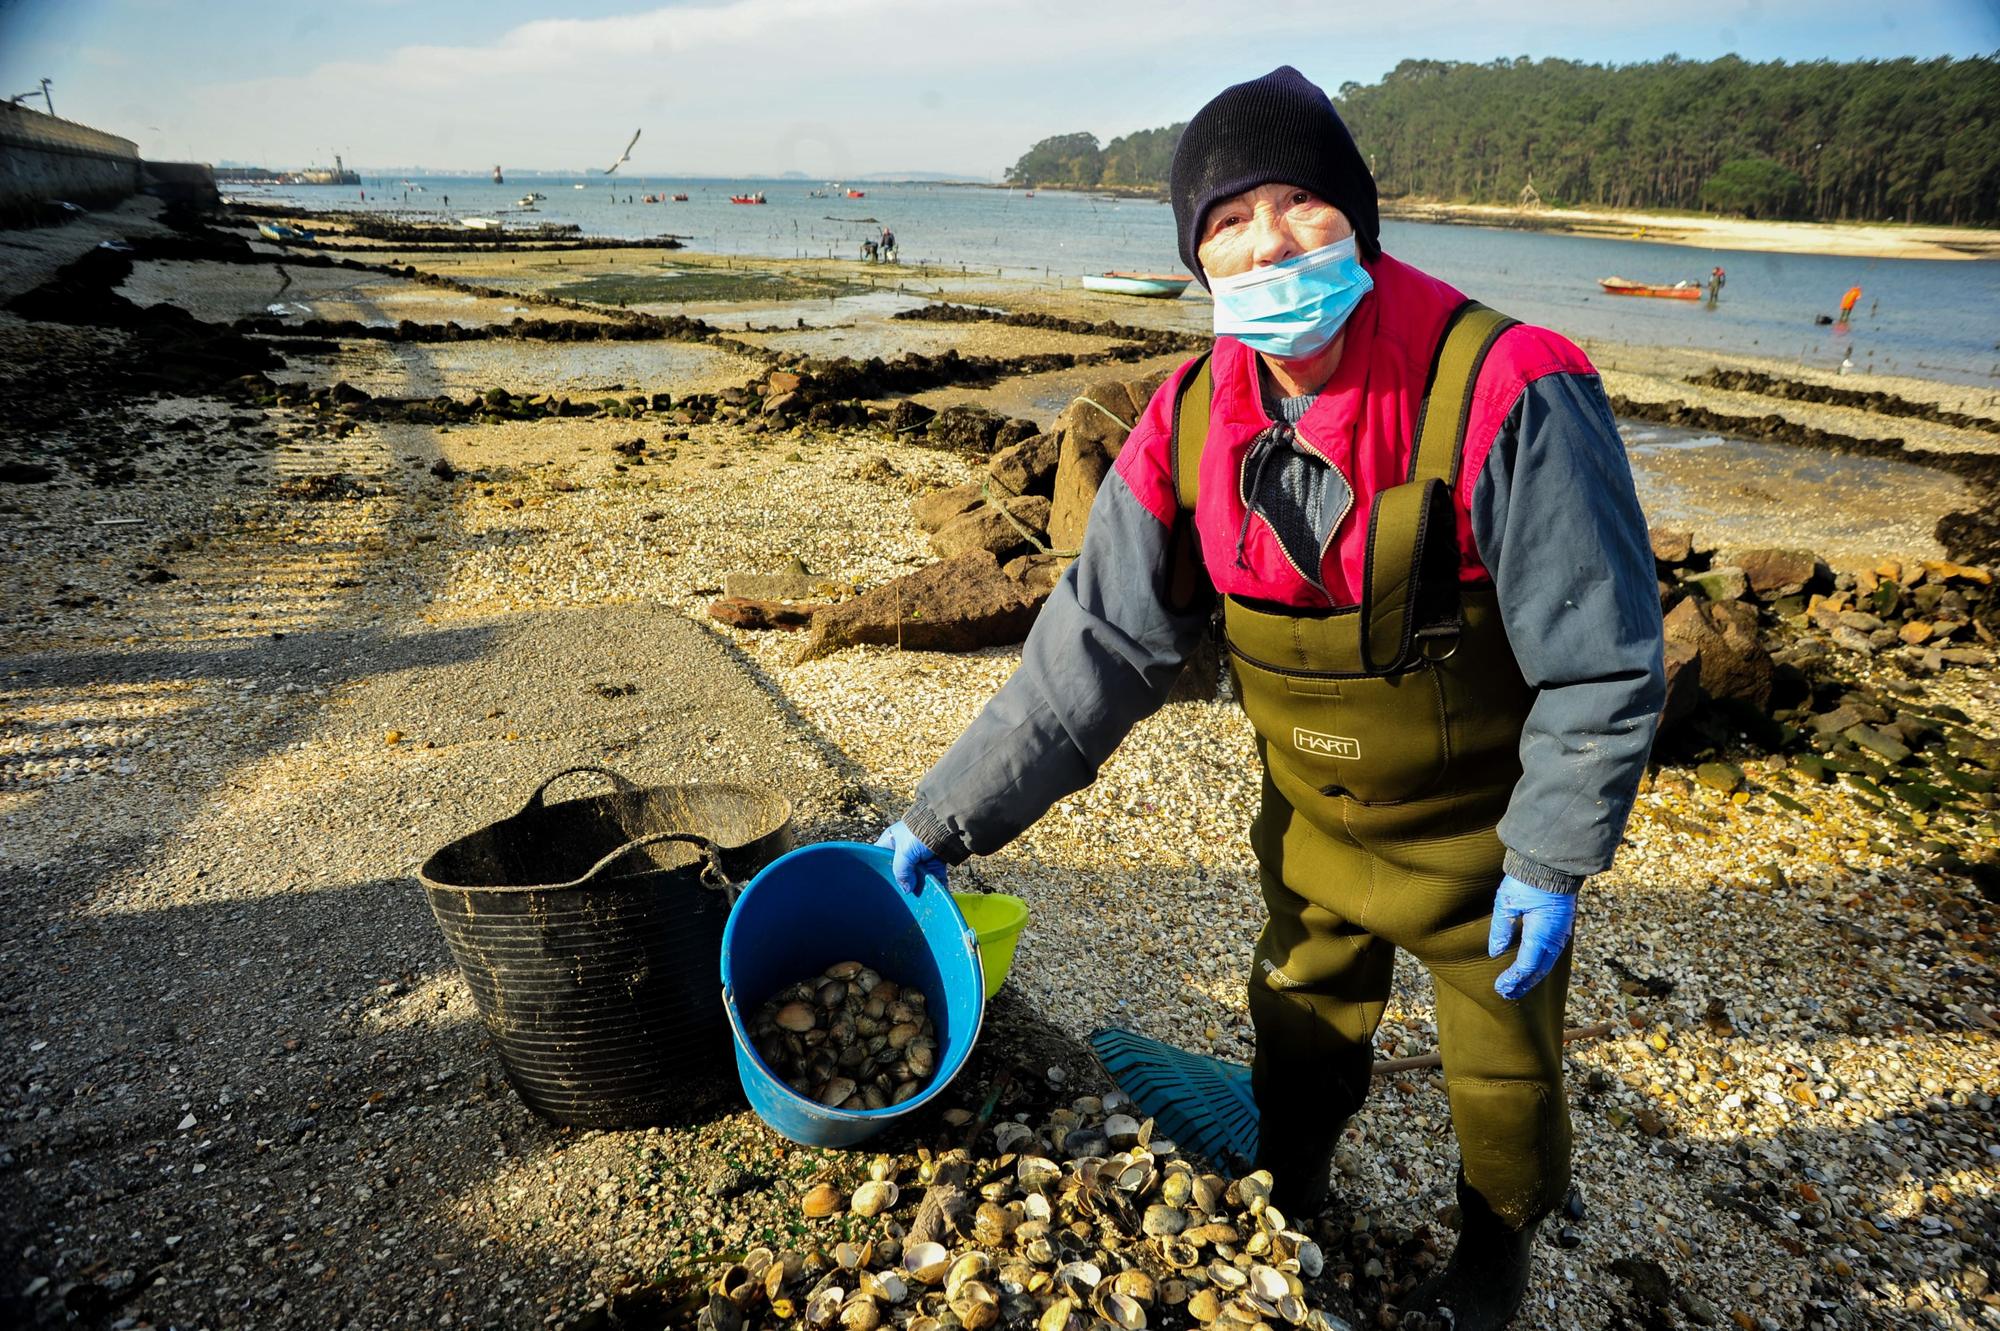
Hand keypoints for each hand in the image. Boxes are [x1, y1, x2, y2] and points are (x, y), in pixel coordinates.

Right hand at [874, 821, 946, 896]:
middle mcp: (904, 847)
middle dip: (904, 881)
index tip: (881, 883)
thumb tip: (907, 890)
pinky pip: (931, 875)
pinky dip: (933, 882)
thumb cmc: (920, 834)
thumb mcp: (904, 853)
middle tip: (904, 892)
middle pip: (900, 869)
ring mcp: (920, 854)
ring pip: (916, 875)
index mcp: (891, 839)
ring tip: (921, 895)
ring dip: (920, 885)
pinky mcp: (934, 860)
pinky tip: (934, 890)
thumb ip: (901, 872)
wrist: (948, 826)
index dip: (879, 868)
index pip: (880, 855)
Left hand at [1487, 874, 1575, 999]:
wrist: (1552, 864)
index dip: (1513, 979)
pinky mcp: (1562, 928)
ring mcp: (1561, 934)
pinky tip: (1531, 967)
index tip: (1500, 988)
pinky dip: (1541, 965)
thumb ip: (1500, 929)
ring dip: (1532, 976)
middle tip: (1508, 994)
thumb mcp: (1506, 903)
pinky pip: (1552, 953)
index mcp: (1540, 934)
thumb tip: (1495, 953)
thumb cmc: (1527, 881)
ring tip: (1518, 985)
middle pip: (1539, 970)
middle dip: (1523, 984)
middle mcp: (1554, 939)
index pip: (1525, 966)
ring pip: (1547, 963)